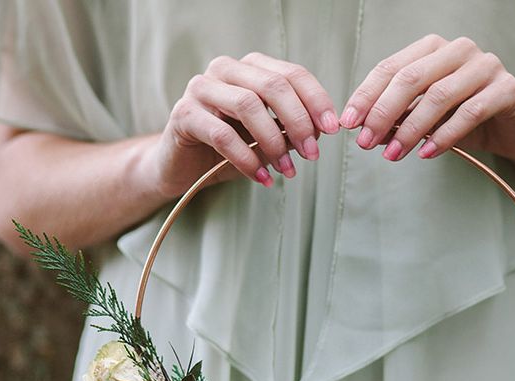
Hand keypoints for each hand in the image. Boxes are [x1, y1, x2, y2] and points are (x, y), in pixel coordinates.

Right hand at [150, 52, 339, 195]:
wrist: (182, 168)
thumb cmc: (227, 151)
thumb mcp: (265, 140)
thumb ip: (289, 130)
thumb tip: (320, 132)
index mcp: (249, 68)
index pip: (291, 74)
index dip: (316, 100)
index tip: (332, 129)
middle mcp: (224, 70)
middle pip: (272, 86)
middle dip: (298, 121)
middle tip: (311, 154)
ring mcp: (201, 88)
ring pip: (248, 105)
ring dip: (274, 141)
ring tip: (287, 170)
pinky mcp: (184, 114)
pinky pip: (223, 135)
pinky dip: (247, 159)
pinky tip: (261, 178)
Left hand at [340, 35, 514, 162]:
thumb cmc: (464, 120)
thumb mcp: (424, 120)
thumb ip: (397, 119)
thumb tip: (361, 130)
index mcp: (433, 50)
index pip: (391, 68)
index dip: (366, 96)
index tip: (347, 124)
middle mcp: (459, 50)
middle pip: (411, 78)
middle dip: (383, 113)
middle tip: (365, 143)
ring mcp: (486, 66)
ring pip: (439, 96)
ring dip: (410, 129)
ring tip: (392, 156)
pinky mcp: (508, 89)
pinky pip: (470, 113)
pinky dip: (444, 136)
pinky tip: (426, 154)